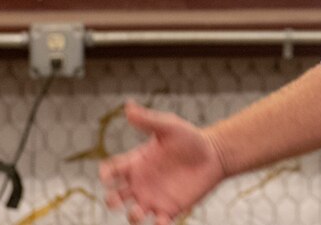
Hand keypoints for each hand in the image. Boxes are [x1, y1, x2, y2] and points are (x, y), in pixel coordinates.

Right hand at [99, 101, 225, 224]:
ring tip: (139, 211)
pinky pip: (158, 222)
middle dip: (111, 200)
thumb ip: (148, 120)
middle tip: (116, 198)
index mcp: (136, 162)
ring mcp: (153, 198)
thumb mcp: (169, 126)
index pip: (112, 171)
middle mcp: (140, 183)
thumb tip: (128, 106)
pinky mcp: (170, 209)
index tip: (108, 176)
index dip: (106, 174)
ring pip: (133, 214)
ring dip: (132, 216)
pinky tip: (162, 220)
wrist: (214, 154)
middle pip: (116, 196)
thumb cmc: (189, 138)